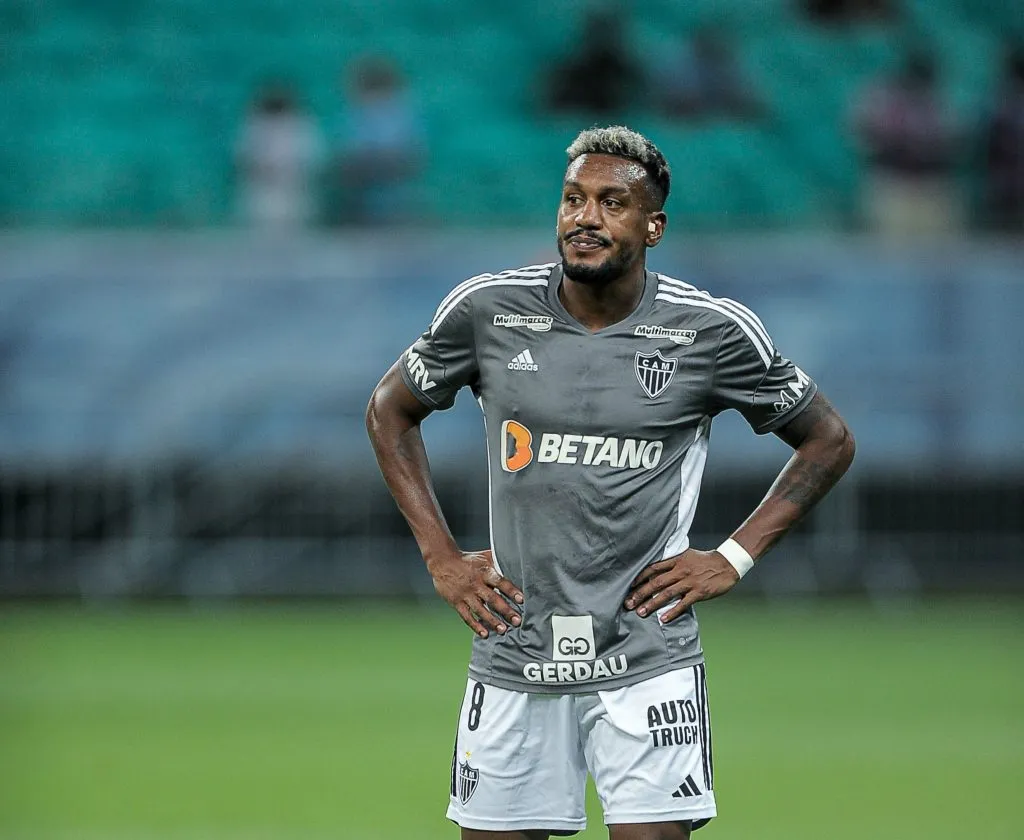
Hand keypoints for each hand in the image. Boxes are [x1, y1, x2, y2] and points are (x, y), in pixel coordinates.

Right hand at [428, 549, 523, 637]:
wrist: (442, 562)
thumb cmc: (468, 560)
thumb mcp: (484, 557)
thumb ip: (499, 561)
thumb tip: (518, 561)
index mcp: (485, 572)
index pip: (500, 582)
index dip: (511, 591)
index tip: (521, 600)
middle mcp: (476, 584)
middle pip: (492, 599)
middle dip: (505, 611)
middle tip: (517, 621)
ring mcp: (465, 594)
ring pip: (480, 610)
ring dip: (492, 621)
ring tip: (503, 630)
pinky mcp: (456, 602)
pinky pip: (467, 616)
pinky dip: (475, 626)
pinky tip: (484, 634)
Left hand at [624, 548, 739, 624]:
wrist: (727, 564)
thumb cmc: (705, 560)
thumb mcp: (686, 555)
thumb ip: (672, 562)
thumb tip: (656, 569)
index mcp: (676, 561)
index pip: (653, 568)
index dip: (640, 577)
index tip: (629, 586)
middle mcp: (680, 571)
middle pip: (656, 582)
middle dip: (641, 593)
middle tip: (628, 603)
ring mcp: (689, 582)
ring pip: (666, 594)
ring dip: (652, 604)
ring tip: (641, 612)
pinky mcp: (699, 592)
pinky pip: (683, 604)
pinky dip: (672, 612)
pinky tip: (663, 619)